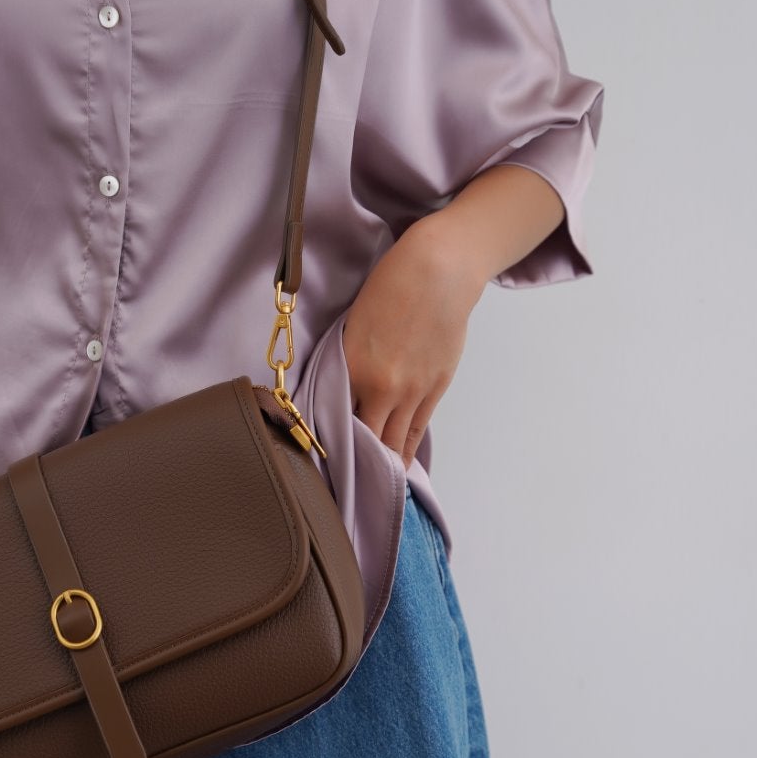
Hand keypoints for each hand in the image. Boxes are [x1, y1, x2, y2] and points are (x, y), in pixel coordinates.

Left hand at [341, 212, 486, 468]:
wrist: (439, 272)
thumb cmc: (392, 288)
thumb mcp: (354, 326)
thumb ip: (348, 363)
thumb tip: (341, 392)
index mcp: (353, 368)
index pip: (333, 419)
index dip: (325, 443)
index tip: (317, 462)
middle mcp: (382, 387)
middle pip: (364, 440)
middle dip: (354, 463)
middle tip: (342, 483)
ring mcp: (412, 391)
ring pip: (393, 442)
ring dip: (382, 465)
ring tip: (370, 485)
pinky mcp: (435, 389)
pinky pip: (416, 431)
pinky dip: (406, 452)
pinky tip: (398, 468)